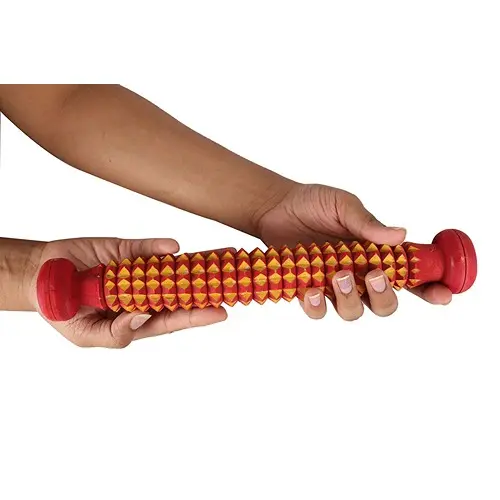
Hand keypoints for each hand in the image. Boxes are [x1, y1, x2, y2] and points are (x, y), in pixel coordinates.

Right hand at [28, 237, 226, 347]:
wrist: (42, 277)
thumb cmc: (64, 312)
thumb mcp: (86, 335)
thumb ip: (116, 333)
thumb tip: (144, 316)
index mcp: (138, 318)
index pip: (174, 318)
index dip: (198, 315)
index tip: (222, 312)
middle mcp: (145, 293)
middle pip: (183, 291)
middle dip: (209, 286)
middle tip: (236, 281)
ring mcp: (139, 271)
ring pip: (174, 267)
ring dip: (199, 262)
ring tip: (226, 256)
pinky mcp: (128, 250)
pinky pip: (147, 248)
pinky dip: (159, 247)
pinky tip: (174, 248)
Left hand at [257, 183, 451, 320]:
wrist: (276, 206)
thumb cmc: (314, 203)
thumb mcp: (343, 205)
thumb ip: (367, 223)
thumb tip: (400, 235)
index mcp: (376, 254)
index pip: (409, 277)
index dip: (429, 289)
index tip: (443, 293)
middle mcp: (358, 274)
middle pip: (384, 304)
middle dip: (384, 296)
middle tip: (373, 274)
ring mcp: (333, 285)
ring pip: (354, 312)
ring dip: (350, 300)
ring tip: (337, 275)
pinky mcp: (308, 291)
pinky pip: (318, 312)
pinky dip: (317, 306)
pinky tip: (311, 290)